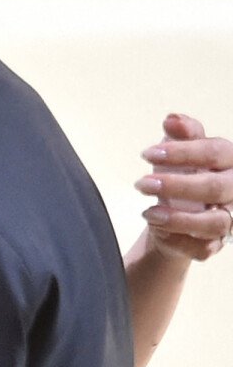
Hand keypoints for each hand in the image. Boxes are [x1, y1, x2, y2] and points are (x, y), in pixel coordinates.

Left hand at [135, 113, 232, 261]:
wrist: (174, 209)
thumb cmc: (182, 172)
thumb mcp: (179, 149)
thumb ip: (181, 133)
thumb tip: (172, 119)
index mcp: (230, 161)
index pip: (214, 152)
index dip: (182, 152)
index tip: (148, 153)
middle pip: (215, 188)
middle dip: (175, 185)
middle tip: (142, 183)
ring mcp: (230, 219)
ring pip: (214, 223)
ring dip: (178, 219)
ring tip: (148, 213)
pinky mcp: (216, 243)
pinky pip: (203, 248)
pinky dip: (179, 240)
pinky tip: (158, 230)